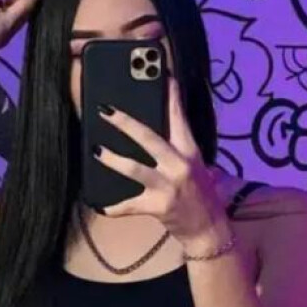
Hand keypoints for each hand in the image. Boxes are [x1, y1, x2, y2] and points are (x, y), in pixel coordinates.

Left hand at [90, 78, 228, 248]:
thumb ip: (179, 149)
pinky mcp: (158, 207)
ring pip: (135, 168)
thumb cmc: (201, 194)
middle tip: (105, 110)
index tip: (161, 76)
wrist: (209, 230)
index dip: (170, 96)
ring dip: (113, 159)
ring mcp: (168, 186)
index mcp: (190, 151)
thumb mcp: (197, 166)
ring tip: (96, 150)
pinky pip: (130, 205)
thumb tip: (155, 131)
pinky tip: (99, 205)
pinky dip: (113, 207)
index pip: (179, 118)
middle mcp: (180, 165)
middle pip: (148, 138)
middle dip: (125, 123)